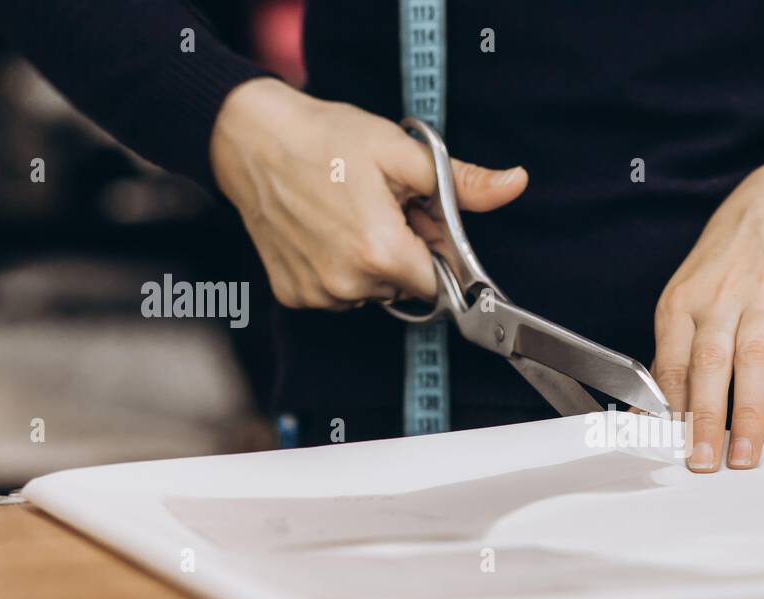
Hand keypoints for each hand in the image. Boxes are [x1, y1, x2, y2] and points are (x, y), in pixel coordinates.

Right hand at [209, 78, 527, 309]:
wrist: (249, 138)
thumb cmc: (325, 139)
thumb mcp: (402, 153)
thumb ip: (463, 182)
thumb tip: (515, 184)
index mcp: (381, 254)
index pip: (439, 284)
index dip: (437, 253)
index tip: (421, 224)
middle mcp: (348, 284)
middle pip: (406, 288)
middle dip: (405, 254)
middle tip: (382, 208)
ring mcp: (318, 294)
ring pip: (372, 292)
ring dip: (372, 263)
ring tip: (349, 215)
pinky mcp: (293, 295)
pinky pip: (337, 293)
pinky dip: (339, 269)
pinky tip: (325, 232)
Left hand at [652, 147, 763, 470]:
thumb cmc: (735, 255)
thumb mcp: (693, 292)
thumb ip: (678, 350)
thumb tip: (655, 412)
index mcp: (683, 301)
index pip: (668, 363)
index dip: (667, 409)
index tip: (666, 447)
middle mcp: (720, 298)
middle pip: (707, 366)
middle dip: (704, 420)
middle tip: (703, 462)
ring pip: (752, 363)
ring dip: (748, 416)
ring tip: (745, 458)